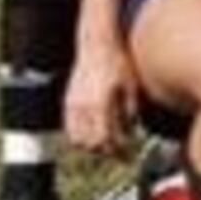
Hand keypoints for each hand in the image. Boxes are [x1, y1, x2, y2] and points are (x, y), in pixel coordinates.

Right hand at [66, 37, 138, 156]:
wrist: (96, 43)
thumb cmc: (118, 61)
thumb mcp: (131, 85)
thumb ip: (130, 110)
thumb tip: (132, 131)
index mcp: (99, 105)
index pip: (105, 140)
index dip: (117, 151)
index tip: (129, 156)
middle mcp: (82, 108)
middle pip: (89, 144)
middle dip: (105, 151)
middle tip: (121, 153)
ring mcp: (72, 105)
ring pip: (76, 139)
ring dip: (91, 146)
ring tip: (108, 144)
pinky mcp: (68, 101)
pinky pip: (70, 128)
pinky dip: (81, 135)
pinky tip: (96, 132)